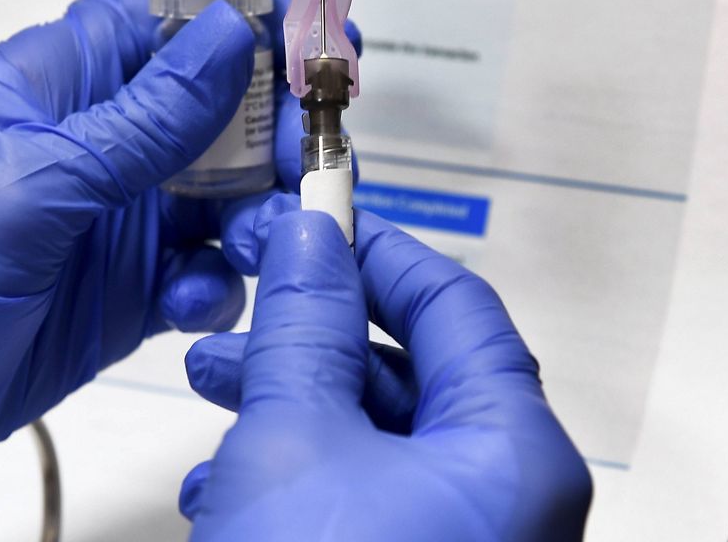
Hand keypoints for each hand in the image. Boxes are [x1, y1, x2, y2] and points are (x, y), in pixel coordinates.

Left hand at [0, 0, 355, 517]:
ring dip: (257, 214)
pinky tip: (191, 303)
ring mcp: (113, 219)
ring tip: (255, 243)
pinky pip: (203, 273)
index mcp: (56, 83)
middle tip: (298, 162)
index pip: (163, 22)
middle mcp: (94, 144)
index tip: (310, 46)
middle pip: (215, 111)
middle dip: (267, 132)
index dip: (241, 24)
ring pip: (224, 196)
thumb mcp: (35, 175)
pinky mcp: (126, 291)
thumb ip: (145, 117)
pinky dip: (216, 285)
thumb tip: (229, 33)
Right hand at [182, 197, 592, 540]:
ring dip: (291, 403)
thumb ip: (305, 328)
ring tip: (215, 384)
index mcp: (513, 455)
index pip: (458, 307)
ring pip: (378, 440)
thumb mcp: (293, 441)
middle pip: (415, 374)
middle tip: (252, 299)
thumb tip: (309, 243)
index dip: (379, 252)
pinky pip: (364, 501)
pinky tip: (225, 484)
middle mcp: (507, 504)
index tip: (317, 223)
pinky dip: (298, 475)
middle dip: (315, 334)